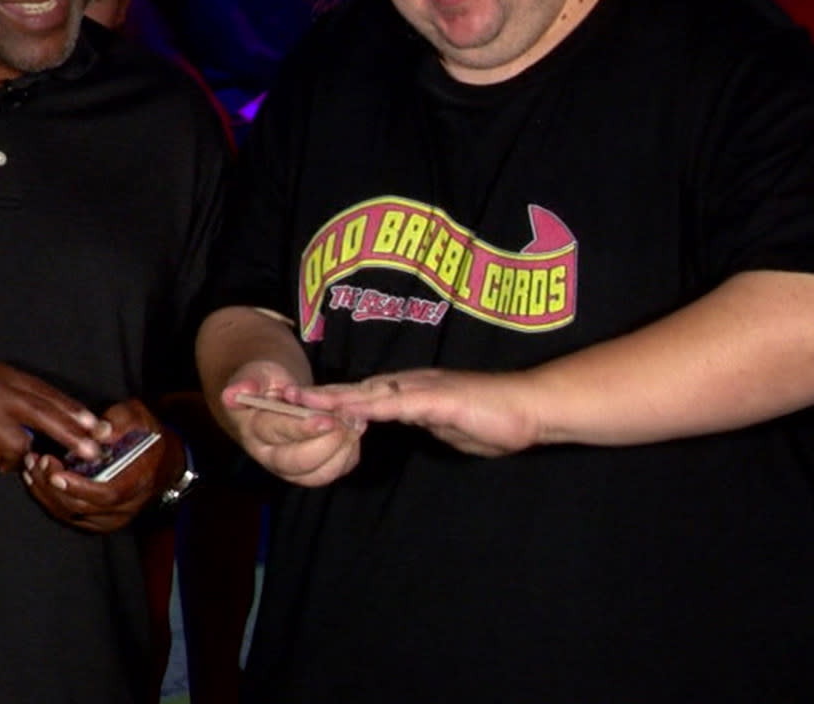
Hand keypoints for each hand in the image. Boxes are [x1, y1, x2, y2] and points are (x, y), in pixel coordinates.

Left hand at [23, 399, 177, 532]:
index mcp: (139, 480)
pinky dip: (49, 500)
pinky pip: (69, 517)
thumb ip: (121, 420)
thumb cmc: (147, 437)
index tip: (55, 472)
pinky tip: (36, 480)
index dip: (79, 486)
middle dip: (52, 487)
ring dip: (45, 493)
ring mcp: (112, 517)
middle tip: (35, 461)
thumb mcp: (140, 417)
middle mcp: (126, 506)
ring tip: (30, 467)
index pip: (107, 493)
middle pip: (83, 508)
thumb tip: (99, 431)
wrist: (163, 462)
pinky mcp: (99, 520)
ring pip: (72, 515)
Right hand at [219, 360, 362, 486]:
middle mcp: (268, 455)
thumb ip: (247, 381)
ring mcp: (290, 468)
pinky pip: (334, 472)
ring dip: (342, 452)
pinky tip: (354, 430)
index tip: (325, 419)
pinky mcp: (311, 470)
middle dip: (326, 445)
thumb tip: (234, 393)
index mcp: (252, 430)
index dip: (301, 428)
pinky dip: (349, 455)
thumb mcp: (255, 372)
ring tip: (355, 423)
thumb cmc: (264, 381)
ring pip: (317, 474)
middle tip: (347, 421)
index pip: (275, 433)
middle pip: (296, 463)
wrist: (272, 394)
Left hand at [305, 368, 538, 457]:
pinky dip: (367, 406)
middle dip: (319, 396)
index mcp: (414, 393)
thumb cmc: (499, 420)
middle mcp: (412, 385)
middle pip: (356, 390)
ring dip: (332, 398)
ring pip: (368, 393)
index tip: (302, 406)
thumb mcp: (451, 428)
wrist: (533, 408)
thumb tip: (413, 425)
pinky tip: (346, 410)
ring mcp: (423, 390)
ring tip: (298, 401)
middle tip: (281, 398)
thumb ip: (428, 423)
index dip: (333, 401)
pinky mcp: (437, 399)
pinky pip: (396, 404)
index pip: (365, 397)